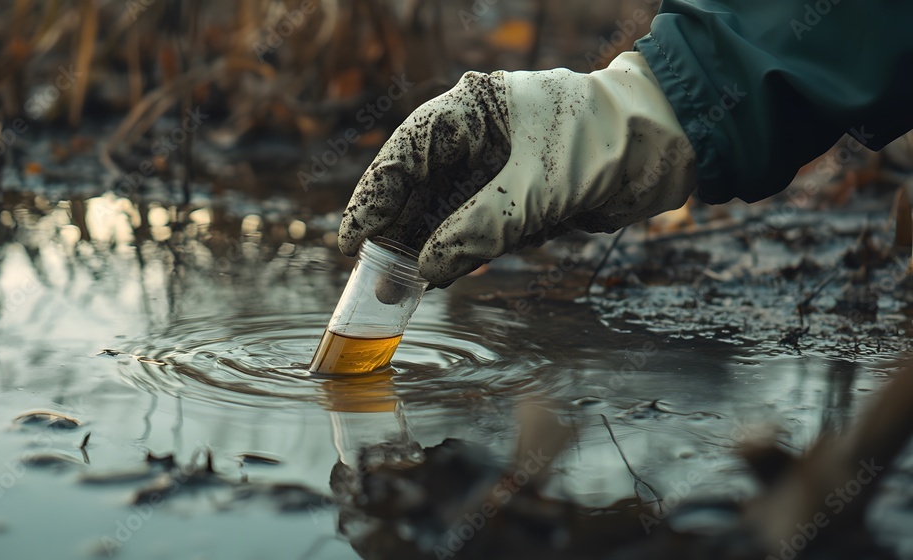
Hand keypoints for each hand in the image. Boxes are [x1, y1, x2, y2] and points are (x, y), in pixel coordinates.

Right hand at [339, 52, 696, 284]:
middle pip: (422, 186)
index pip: (407, 152)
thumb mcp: (533, 191)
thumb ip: (477, 231)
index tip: (353, 238)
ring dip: (433, 247)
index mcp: (472, 109)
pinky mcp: (521, 192)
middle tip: (377, 279)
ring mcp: (500, 164)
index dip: (375, 196)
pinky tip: (450, 273)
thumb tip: (426, 270)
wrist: (669, 146)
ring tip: (406, 288)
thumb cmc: (602, 144)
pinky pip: (482, 225)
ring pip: (449, 210)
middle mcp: (479, 134)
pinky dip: (469, 249)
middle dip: (401, 232)